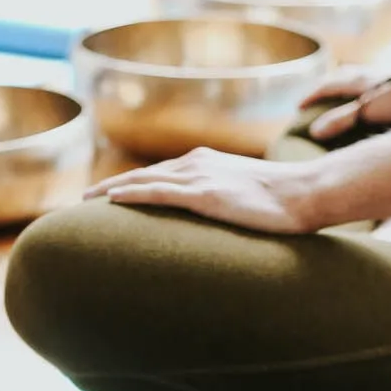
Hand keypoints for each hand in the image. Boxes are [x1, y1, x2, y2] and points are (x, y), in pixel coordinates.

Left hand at [84, 148, 320, 234]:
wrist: (306, 194)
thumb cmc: (287, 203)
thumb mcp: (249, 200)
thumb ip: (228, 206)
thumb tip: (223, 227)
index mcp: (207, 163)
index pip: (160, 173)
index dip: (131, 184)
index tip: (108, 196)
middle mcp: (198, 163)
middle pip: (143, 174)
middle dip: (112, 186)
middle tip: (84, 200)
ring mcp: (200, 177)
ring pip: (144, 180)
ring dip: (112, 190)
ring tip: (86, 202)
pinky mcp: (206, 194)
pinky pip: (160, 192)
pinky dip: (133, 194)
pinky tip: (111, 201)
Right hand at [300, 60, 390, 141]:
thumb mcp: (368, 112)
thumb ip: (341, 121)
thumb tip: (314, 132)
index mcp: (361, 80)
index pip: (329, 85)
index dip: (312, 96)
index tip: (299, 108)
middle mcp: (375, 74)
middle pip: (347, 75)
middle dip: (331, 86)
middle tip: (320, 98)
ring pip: (366, 78)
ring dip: (352, 87)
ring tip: (348, 99)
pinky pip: (383, 86)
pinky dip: (373, 93)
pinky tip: (381, 103)